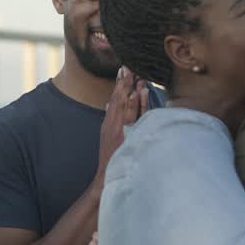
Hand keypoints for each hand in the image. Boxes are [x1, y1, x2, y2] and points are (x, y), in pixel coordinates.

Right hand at [98, 67, 149, 181]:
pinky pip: (133, 118)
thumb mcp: (107, 136)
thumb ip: (110, 118)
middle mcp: (113, 124)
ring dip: (130, 89)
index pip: (114, 99)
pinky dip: (135, 104)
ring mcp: (120, 130)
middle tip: (129, 65)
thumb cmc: (110, 157)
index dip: (119, 84)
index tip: (123, 69)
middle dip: (124, 82)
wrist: (106, 178)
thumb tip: (109, 103)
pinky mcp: (127, 136)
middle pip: (119, 99)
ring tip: (136, 75)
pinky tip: (138, 93)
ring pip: (126, 106)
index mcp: (109, 123)